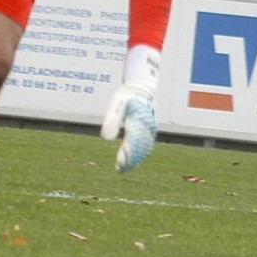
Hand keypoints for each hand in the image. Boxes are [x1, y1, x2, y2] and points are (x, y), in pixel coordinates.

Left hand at [101, 45, 158, 172]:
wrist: (142, 87)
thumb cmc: (126, 95)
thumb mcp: (115, 106)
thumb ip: (112, 122)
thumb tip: (105, 139)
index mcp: (138, 122)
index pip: (132, 145)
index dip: (126, 156)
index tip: (118, 165)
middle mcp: (146, 127)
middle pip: (140, 149)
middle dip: (130, 161)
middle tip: (120, 170)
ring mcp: (150, 128)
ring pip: (144, 148)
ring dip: (136, 159)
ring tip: (125, 167)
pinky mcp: (150, 128)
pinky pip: (147, 144)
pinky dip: (141, 153)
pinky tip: (134, 159)